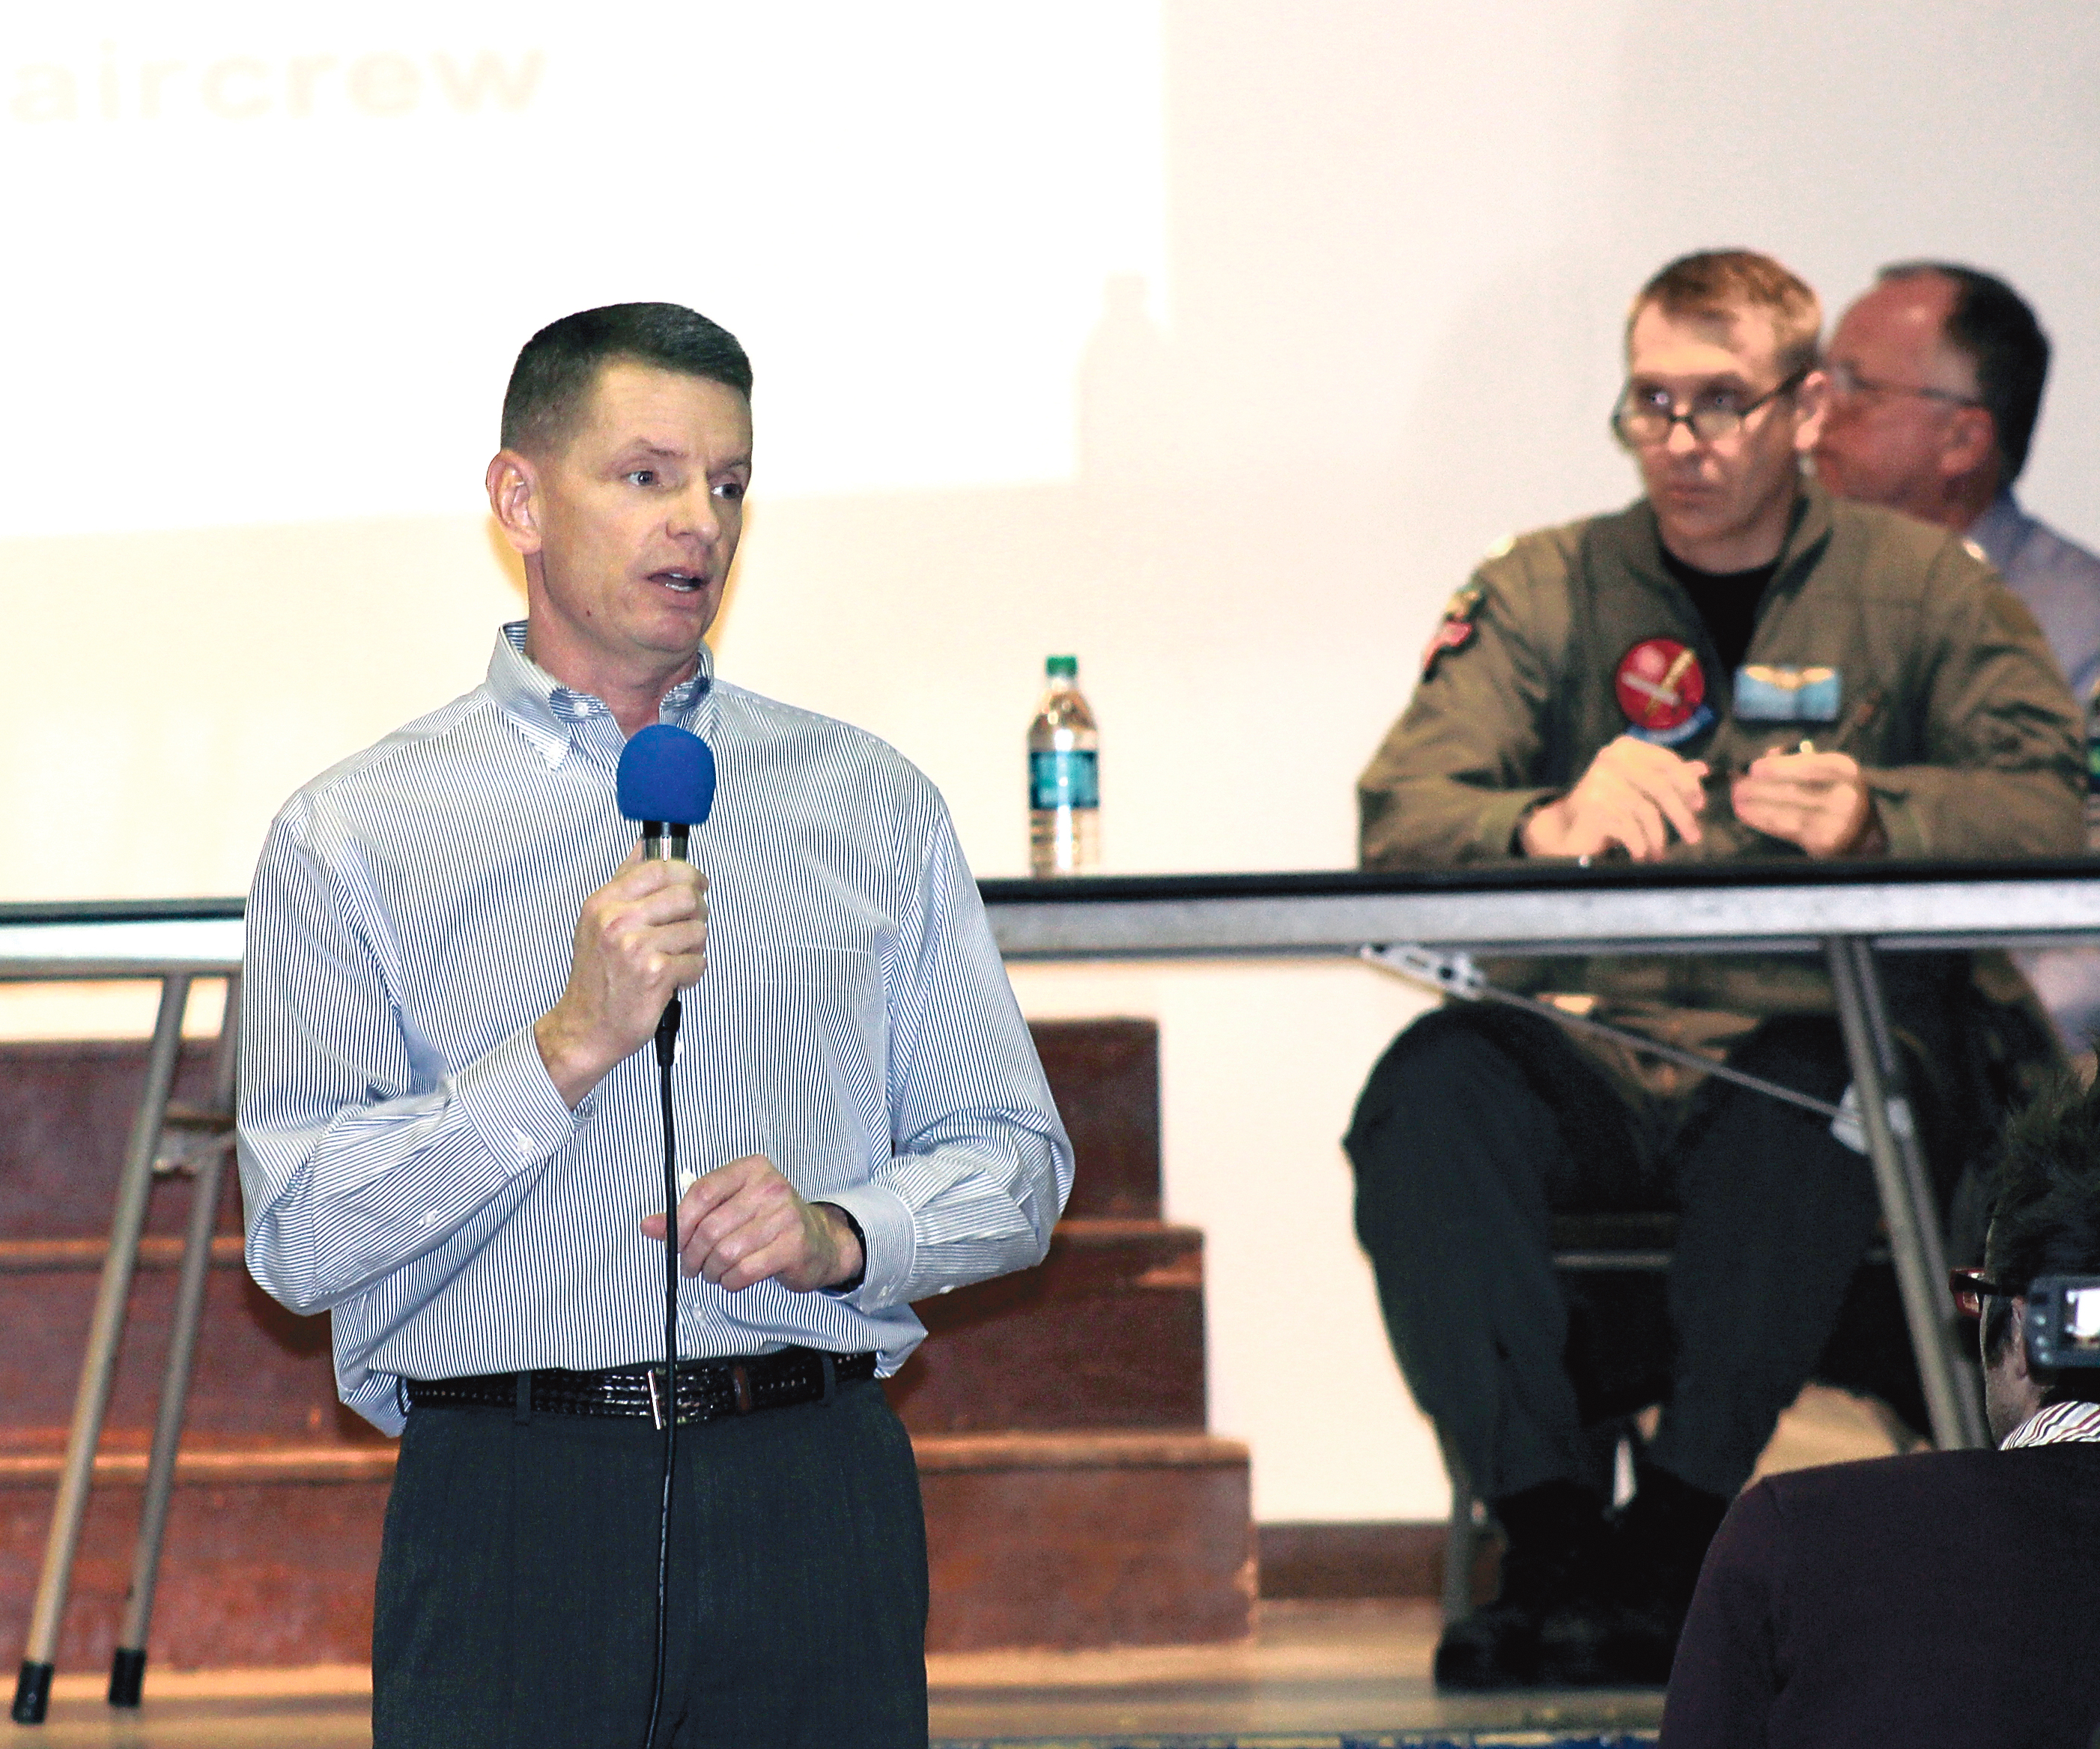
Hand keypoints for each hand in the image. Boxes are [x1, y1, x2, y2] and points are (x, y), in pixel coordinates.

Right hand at [534, 847, 707, 1106]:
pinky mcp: (655, 974)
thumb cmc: (596, 978)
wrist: (585, 1027)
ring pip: (697, 930)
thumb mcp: (597, 921)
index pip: (659, 868)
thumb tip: (643, 847)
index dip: (687, 873)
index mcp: (604, 903)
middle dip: (697, 911)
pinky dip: (691, 973)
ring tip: (674, 959)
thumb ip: (623, 882)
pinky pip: (697, 962)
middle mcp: (617, 922)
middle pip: (685, 895)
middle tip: (688, 926)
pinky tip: (672, 979)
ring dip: (693, 948)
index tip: (696, 882)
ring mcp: (636, 947)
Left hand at [639, 1156, 863, 1292]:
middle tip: (692, 1266)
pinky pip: (746, 1270)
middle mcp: (770, 1187)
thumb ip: (687, 1217)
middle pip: (711, 1227)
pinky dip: (730, 1281)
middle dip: (693, 1255)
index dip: (680, 1222)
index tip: (674, 1241)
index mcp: (750, 1169)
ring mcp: (785, 1216)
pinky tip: (732, 1279)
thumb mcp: (729, 1209)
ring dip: (711, 1271)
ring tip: (713, 1272)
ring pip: (726, 1252)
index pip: (703, 1192)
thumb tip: (649, 1226)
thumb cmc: (768, 1223)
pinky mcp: (794, 1245)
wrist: (819, 1242)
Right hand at [1519, 736, 1707, 861]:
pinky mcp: (1591, 806)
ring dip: (1658, 837)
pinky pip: (1628, 828)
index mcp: (1626, 748)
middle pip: (1659, 787)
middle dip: (1681, 815)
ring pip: (1646, 811)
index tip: (1700, 806)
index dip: (1687, 784)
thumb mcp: (1640, 786)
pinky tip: (1642, 854)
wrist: (1570, 826)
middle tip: (1694, 837)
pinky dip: (1639, 844)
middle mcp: (1611, 760)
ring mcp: (1599, 782)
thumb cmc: (1611, 803)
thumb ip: (1668, 776)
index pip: (1667, 761)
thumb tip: (1702, 769)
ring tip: (1660, 852)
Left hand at [1731, 749, 1881, 857]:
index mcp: (1844, 770)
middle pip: (1793, 789)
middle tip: (1736, 784)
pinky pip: (1786, 828)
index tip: (1754, 768)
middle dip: (1759, 786)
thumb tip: (1765, 757)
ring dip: (1755, 803)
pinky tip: (1745, 812)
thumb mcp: (1825, 770)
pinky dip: (1761, 819)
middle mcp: (1844, 795)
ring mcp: (1836, 821)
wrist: (1863, 831)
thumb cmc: (1834, 791)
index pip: (1808, 766)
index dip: (1779, 767)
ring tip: (1735, 797)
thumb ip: (1797, 762)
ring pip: (1786, 809)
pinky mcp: (1823, 841)